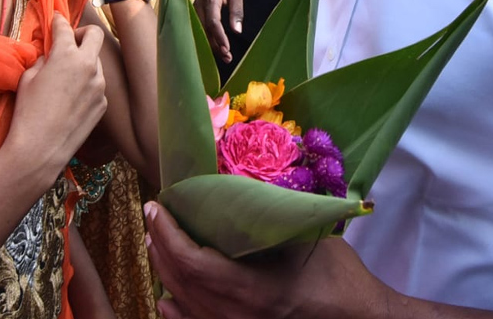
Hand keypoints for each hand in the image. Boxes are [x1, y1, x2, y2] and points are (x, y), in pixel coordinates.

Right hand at [7, 14, 107, 180]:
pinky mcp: (102, 103)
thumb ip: (42, 60)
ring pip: (96, 62)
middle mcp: (88, 66)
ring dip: (83, 62)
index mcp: (67, 55)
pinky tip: (71, 99)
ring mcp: (99, 85)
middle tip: (69, 43)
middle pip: (95, 34)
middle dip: (82, 33)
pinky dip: (86, 84)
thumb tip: (50, 55)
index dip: (58, 21)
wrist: (40, 149)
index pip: (64, 27)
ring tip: (66, 78)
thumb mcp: (28, 78)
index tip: (56, 20)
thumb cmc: (28, 112)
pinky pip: (97, 85)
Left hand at [144, 201, 381, 318]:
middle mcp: (238, 318)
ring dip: (166, 271)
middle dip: (162, 246)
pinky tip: (168, 295)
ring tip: (158, 242)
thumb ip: (269, 217)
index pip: (194, 263)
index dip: (169, 234)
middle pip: (182, 283)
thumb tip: (235, 186)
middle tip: (154, 215)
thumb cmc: (338, 277)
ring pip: (185, 305)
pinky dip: (177, 308)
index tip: (157, 206)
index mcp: (254, 291)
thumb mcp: (304, 238)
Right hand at [194, 0, 242, 63]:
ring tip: (224, 56)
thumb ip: (237, 11)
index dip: (219, 37)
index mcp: (210, 0)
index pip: (213, 22)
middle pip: (205, 31)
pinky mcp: (193, 15)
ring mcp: (194, 11)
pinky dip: (207, 40)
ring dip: (212, 46)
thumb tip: (237, 30)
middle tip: (227, 58)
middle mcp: (199, 7)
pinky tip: (215, 48)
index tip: (227, 48)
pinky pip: (199, 30)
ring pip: (201, 32)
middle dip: (216, 46)